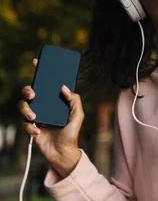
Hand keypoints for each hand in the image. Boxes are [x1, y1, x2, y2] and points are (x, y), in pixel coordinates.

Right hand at [19, 58, 83, 177]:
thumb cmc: (71, 133)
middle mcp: (44, 106)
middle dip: (29, 90)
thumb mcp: (78, 115)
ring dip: (27, 109)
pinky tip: (39, 131)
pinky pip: (25, 124)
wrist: (63, 153)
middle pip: (30, 92)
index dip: (42, 72)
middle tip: (34, 94)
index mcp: (55, 101)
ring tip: (35, 116)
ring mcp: (36, 116)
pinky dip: (30, 127)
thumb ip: (74, 101)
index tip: (37, 61)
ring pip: (23, 106)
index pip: (47, 84)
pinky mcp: (31, 128)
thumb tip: (64, 87)